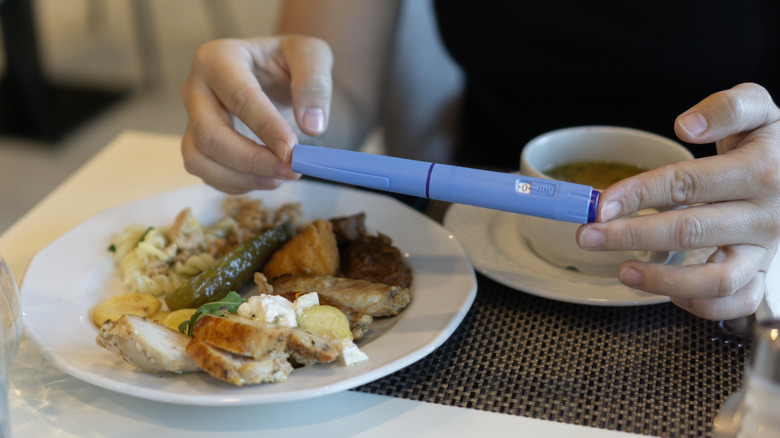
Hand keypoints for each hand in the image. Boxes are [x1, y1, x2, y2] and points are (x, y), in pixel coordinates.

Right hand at [180, 36, 332, 192]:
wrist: (275, 74)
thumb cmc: (288, 61)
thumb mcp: (311, 56)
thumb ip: (314, 83)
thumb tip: (312, 125)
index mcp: (218, 58)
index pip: (239, 98)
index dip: (266, 129)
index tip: (292, 152)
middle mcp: (195, 88)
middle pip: (210, 135)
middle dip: (252, 161)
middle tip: (291, 171)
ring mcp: (192, 119)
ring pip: (200, 160)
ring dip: (242, 178)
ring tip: (280, 177)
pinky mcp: (196, 144)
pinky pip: (207, 174)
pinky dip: (237, 184)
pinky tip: (267, 178)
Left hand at [577, 83, 779, 319]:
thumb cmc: (771, 142)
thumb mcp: (757, 109)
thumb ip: (726, 108)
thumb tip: (688, 125)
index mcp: (759, 171)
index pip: (686, 184)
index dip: (638, 195)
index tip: (601, 204)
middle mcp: (765, 215)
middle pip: (689, 230)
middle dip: (630, 235)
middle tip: (588, 236)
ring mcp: (765, 249)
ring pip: (716, 278)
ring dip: (662, 280)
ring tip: (622, 271)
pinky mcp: (763, 272)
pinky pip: (736, 302)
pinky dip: (701, 305)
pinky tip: (667, 293)